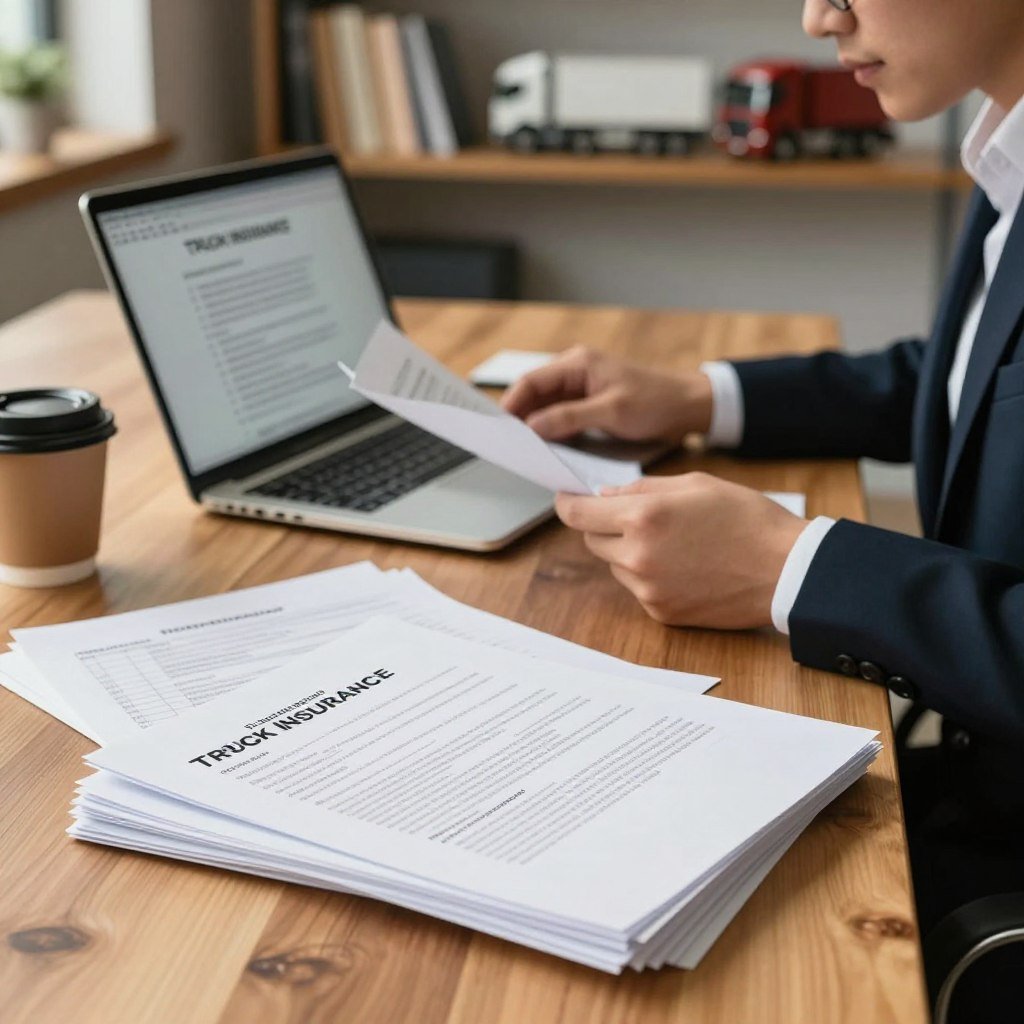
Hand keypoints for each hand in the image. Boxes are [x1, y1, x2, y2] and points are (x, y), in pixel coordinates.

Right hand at [501, 346, 712, 442]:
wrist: (687, 406)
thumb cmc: (654, 402)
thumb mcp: (611, 412)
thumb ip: (569, 418)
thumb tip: (532, 426)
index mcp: (578, 364)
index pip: (531, 382)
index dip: (511, 404)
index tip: (498, 429)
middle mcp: (575, 371)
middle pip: (534, 394)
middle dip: (519, 417)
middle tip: (505, 443)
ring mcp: (581, 388)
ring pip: (545, 407)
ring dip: (535, 426)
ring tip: (522, 449)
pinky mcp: (588, 404)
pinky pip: (560, 416)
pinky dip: (551, 430)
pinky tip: (546, 448)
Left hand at [555, 474, 807, 628]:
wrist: (786, 570)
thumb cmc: (747, 518)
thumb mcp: (694, 485)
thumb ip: (642, 489)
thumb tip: (604, 496)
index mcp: (643, 518)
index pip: (578, 514)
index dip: (567, 505)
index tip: (567, 500)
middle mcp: (637, 556)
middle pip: (593, 540)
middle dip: (605, 526)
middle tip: (638, 518)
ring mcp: (648, 589)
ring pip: (615, 565)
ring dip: (628, 551)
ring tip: (674, 543)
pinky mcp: (661, 612)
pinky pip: (638, 588)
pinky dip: (649, 575)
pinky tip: (685, 566)